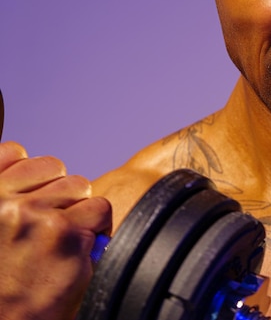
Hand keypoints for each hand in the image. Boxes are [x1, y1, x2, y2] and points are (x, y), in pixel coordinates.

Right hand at [0, 141, 111, 319]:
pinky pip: (99, 209)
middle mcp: (2, 202)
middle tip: (49, 228)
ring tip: (62, 240)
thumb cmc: (2, 280)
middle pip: (54, 168)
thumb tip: (27, 162)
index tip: (35, 194)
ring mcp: (34, 214)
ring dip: (79, 210)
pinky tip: (78, 248)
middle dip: (59, 193)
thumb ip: (7, 194)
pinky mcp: (65, 231)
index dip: (33, 174)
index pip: (14, 152)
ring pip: (79, 186)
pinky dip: (97, 227)